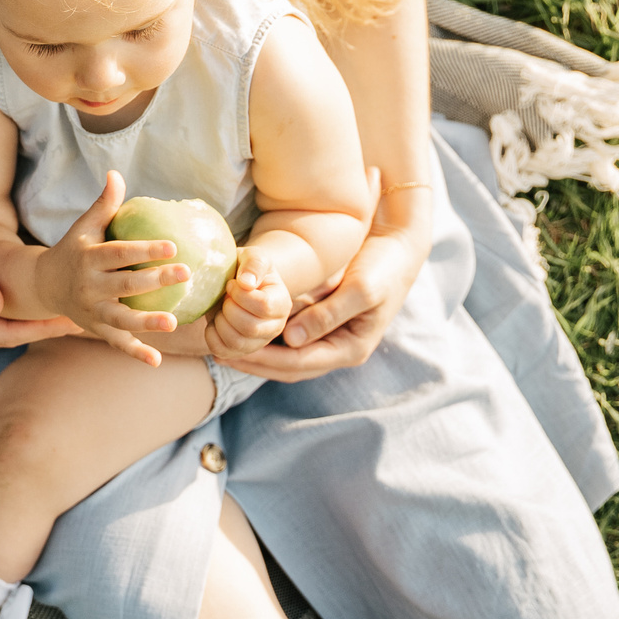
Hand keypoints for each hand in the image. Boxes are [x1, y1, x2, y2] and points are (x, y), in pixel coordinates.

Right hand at [0, 209, 78, 351]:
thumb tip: (0, 305)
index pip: (1, 334)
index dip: (38, 329)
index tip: (71, 322)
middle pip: (3, 334)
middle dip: (41, 328)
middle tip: (81, 321)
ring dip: (29, 319)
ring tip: (66, 312)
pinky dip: (11, 308)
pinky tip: (32, 299)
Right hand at [32, 171, 193, 366]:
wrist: (44, 285)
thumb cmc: (74, 249)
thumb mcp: (84, 227)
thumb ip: (104, 204)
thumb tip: (116, 173)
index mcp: (88, 258)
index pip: (119, 253)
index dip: (145, 249)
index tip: (173, 245)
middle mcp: (89, 286)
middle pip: (125, 285)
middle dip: (155, 280)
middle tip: (186, 273)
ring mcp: (92, 311)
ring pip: (121, 318)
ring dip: (147, 322)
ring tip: (174, 322)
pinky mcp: (96, 328)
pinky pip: (117, 342)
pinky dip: (135, 353)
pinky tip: (157, 361)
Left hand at [203, 246, 289, 359]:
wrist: (236, 282)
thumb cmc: (246, 268)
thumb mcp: (253, 256)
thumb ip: (254, 263)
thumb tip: (246, 283)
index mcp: (281, 303)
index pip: (264, 306)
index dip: (241, 295)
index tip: (232, 283)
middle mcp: (274, 327)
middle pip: (250, 327)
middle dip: (229, 309)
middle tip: (224, 296)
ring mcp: (257, 342)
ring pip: (236, 342)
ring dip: (220, 321)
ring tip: (221, 307)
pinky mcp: (239, 351)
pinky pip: (221, 350)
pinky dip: (211, 334)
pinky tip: (214, 320)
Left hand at [222, 219, 430, 382]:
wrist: (400, 251)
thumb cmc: (383, 269)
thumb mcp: (360, 289)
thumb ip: (328, 314)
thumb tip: (292, 339)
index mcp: (351, 349)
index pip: (299, 364)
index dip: (264, 360)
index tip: (234, 351)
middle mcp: (339, 350)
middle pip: (288, 366)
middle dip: (253, 362)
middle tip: (218, 351)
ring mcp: (331, 338)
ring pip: (287, 356)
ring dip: (257, 352)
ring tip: (222, 343)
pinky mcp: (324, 323)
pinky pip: (291, 338)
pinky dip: (268, 336)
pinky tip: (244, 326)